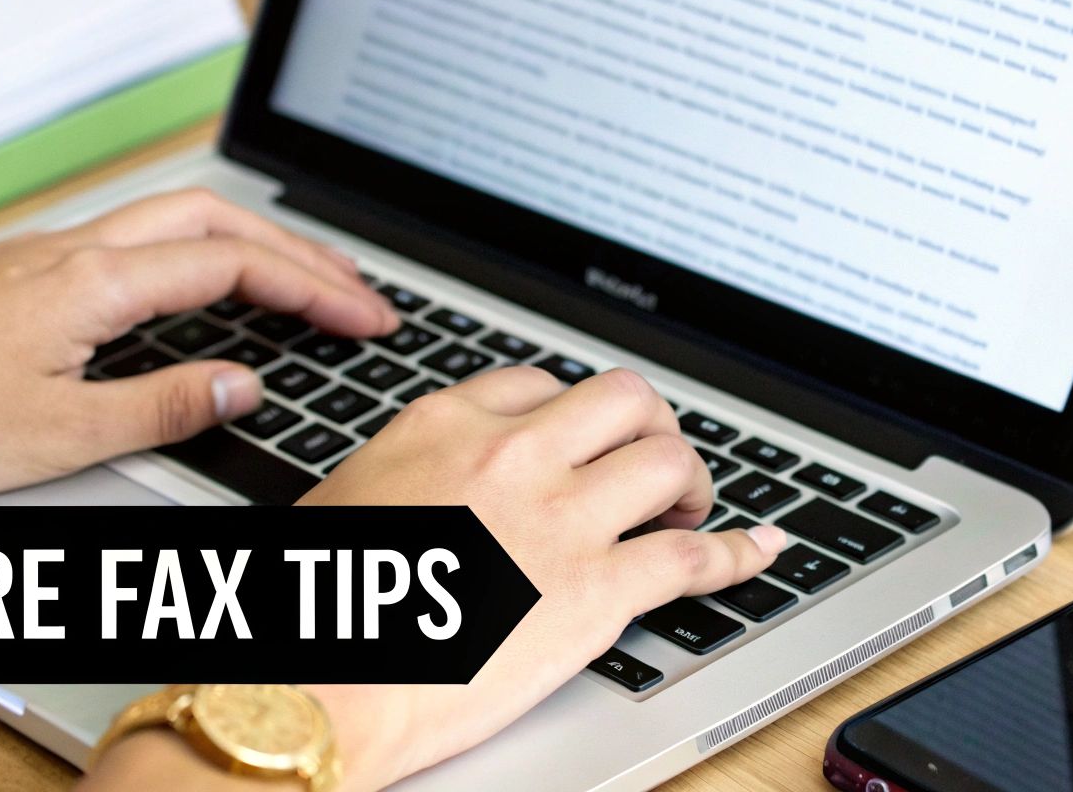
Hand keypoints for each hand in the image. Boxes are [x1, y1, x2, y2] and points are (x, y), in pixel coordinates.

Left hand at [0, 188, 396, 502]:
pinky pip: (136, 236)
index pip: (234, 267)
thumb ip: (164, 405)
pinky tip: (204, 281)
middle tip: (357, 288)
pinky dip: (198, 248)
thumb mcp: (61, 435)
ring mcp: (49, 254)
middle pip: (216, 221)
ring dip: (250, 242)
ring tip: (301, 277)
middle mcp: (76, 251)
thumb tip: (243, 386)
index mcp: (95, 283)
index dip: (314, 289)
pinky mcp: (26, 271)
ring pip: (175, 219)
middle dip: (299, 251)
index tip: (366, 316)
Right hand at [294, 367, 786, 790]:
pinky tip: (756, 551)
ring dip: (692, 482)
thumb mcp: (346, 503)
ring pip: (668, 460)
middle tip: (648, 461)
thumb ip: (407, 477)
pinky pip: (694, 557)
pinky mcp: (597, 591)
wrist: (317, 686)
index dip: (574, 412)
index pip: (538, 385)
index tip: (584, 436)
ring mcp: (560, 518)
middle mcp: (511, 456)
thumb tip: (426, 493)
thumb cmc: (316, 609)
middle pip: (621, 399)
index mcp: (444, 427)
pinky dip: (737, 553)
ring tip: (687, 509)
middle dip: (649, 426)